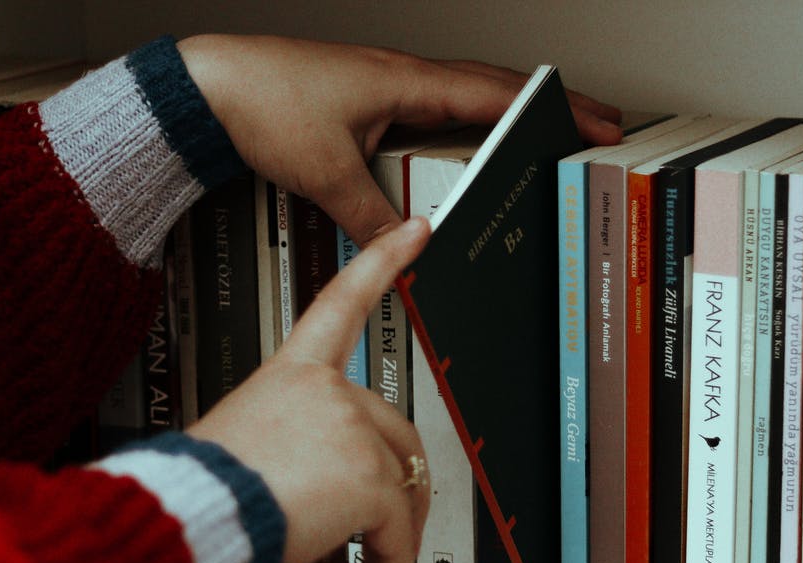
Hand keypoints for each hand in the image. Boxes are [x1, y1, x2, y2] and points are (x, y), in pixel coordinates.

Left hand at [177, 34, 621, 246]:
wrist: (208, 86)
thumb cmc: (260, 103)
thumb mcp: (328, 173)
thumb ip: (374, 216)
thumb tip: (412, 246)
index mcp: (405, 82)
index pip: (496, 96)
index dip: (552, 111)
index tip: (595, 122)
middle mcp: (400, 76)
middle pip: (491, 88)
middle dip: (545, 107)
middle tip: (588, 124)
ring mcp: (383, 83)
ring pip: (461, 93)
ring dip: (503, 111)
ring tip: (538, 137)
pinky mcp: (362, 97)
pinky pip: (428, 106)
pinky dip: (459, 121)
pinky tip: (459, 145)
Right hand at [186, 216, 432, 562]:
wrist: (186, 519)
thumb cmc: (200, 492)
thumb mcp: (247, 452)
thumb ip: (295, 453)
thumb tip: (322, 496)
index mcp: (289, 373)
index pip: (341, 301)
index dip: (381, 261)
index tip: (412, 230)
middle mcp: (323, 389)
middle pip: (394, 431)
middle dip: (394, 493)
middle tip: (382, 540)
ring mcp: (349, 427)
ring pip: (400, 486)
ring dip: (391, 544)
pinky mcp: (367, 473)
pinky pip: (398, 529)